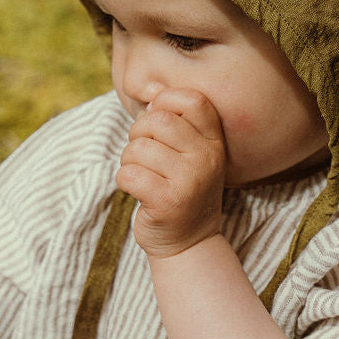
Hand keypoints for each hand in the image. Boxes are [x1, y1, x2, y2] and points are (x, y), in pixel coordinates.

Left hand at [116, 88, 225, 258]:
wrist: (189, 243)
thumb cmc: (181, 190)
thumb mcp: (190, 154)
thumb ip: (174, 124)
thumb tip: (149, 95)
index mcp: (214, 142)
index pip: (191, 100)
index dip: (164, 102)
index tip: (156, 125)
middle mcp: (207, 158)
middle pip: (156, 120)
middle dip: (138, 134)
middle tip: (143, 155)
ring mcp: (190, 181)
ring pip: (137, 148)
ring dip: (129, 161)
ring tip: (142, 176)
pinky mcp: (167, 202)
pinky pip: (128, 174)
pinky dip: (124, 180)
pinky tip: (138, 191)